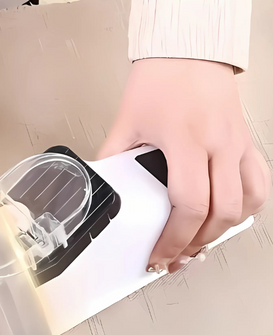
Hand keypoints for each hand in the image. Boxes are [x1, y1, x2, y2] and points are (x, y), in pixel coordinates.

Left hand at [98, 58, 270, 272]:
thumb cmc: (160, 80)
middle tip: (175, 258)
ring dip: (221, 232)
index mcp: (185, 142)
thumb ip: (113, 158)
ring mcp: (237, 145)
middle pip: (220, 213)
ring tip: (197, 245)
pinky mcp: (246, 144)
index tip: (159, 256)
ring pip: (246, 204)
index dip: (174, 239)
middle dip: (195, 244)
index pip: (188, 205)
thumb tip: (101, 187)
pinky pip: (259, 184)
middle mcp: (218, 146)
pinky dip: (246, 209)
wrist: (189, 51)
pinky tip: (227, 219)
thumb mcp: (127, 121)